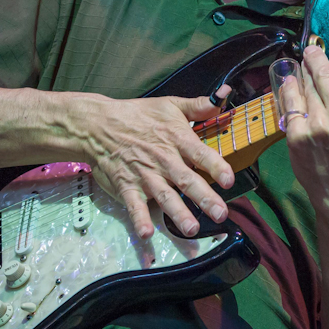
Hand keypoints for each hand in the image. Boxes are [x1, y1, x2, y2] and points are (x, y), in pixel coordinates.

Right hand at [76, 86, 234, 239]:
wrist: (98, 125)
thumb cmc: (139, 115)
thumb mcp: (171, 105)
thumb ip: (200, 105)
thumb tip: (226, 94)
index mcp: (176, 138)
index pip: (200, 154)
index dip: (216, 167)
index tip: (229, 180)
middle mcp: (163, 159)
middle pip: (186, 180)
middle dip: (204, 198)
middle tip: (220, 214)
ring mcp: (144, 175)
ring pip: (164, 196)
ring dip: (178, 212)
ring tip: (192, 229)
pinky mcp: (126, 186)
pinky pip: (134, 205)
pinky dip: (139, 219)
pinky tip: (147, 234)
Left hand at [280, 46, 328, 221]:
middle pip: (322, 71)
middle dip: (315, 57)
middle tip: (311, 51)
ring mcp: (317, 126)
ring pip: (304, 84)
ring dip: (302, 74)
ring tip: (302, 69)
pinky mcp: (297, 137)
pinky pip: (289, 103)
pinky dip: (288, 91)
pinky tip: (291, 85)